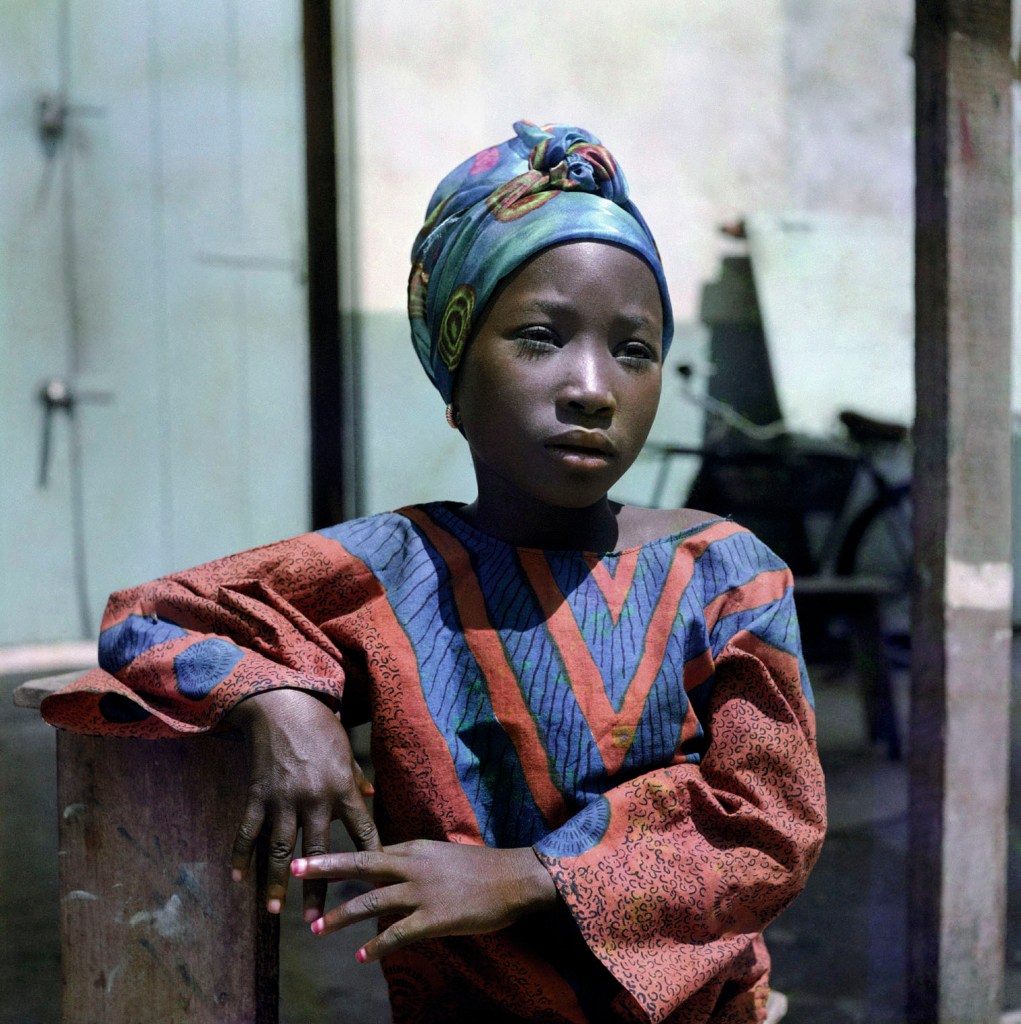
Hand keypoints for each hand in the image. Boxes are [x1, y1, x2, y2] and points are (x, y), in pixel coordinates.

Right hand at [225, 688, 380, 918]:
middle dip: (318, 890)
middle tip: (318, 922)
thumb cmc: (320, 726)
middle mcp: (315, 799)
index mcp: (343, 789)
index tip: (376, 886)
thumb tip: (373, 799)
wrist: (282, 705)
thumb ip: (357, 779)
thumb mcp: (346, 751)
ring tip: (273, 911)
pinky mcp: (258, 794)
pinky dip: (240, 854)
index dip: (370, 859)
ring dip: (276, 883)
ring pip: (280, 850)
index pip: (362, 832)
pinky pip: (248, 830)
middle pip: (320, 853)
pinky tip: (236, 877)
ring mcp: (284, 799)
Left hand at [291, 840, 557, 962]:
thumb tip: (391, 865)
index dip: (340, 855)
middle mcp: (412, 865)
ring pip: (371, 901)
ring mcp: (422, 891)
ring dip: (340, 915)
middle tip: (295, 868)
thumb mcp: (442, 853)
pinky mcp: (434, 917)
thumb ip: (415, 860)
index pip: (370, 849)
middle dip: (326, 867)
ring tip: (316, 928)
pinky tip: (360, 956)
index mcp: (415, 848)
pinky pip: (397, 934)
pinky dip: (376, 946)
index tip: (312, 855)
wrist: (514, 878)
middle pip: (361, 863)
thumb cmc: (481, 868)